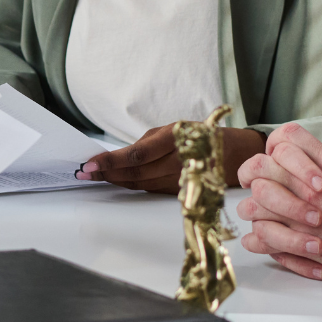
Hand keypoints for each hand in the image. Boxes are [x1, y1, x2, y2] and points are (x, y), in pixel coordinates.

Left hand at [78, 125, 266, 190]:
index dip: (111, 161)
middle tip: (83, 173)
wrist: (237, 155)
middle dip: (106, 174)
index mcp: (175, 140)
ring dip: (115, 181)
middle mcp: (178, 163)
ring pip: (139, 185)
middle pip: (134, 174)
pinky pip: (150, 190)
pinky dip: (131, 186)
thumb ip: (148, 143)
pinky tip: (116, 182)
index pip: (136, 155)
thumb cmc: (203, 135)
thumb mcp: (176, 128)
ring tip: (93, 177)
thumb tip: (121, 156)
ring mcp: (180, 181)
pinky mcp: (180, 193)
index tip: (90, 164)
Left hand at [233, 122, 321, 281]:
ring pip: (255, 204)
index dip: (278, 141)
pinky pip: (263, 239)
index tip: (277, 152)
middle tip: (256, 179)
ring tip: (258, 209)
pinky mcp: (303, 246)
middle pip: (261, 167)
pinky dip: (256, 237)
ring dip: (253, 204)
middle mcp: (311, 190)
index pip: (287, 138)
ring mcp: (304, 218)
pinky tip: (260, 235)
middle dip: (254, 170)